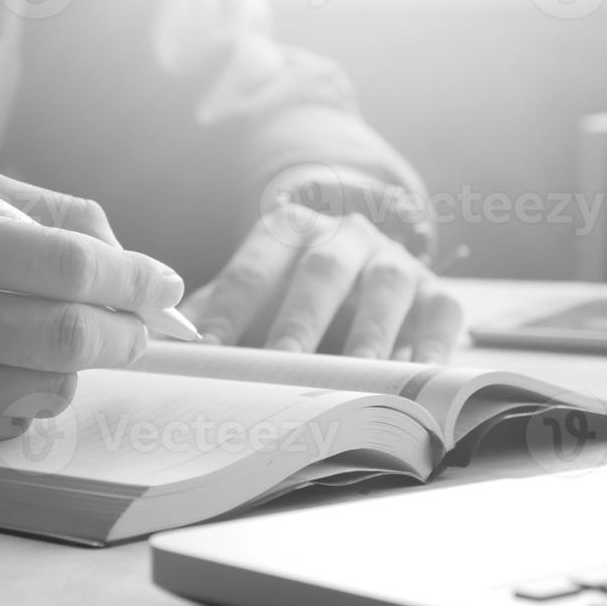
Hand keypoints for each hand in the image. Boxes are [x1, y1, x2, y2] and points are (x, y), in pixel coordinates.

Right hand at [0, 169, 182, 449]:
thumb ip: (15, 212)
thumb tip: (111, 245)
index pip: (61, 262)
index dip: (129, 273)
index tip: (162, 280)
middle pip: (66, 333)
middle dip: (125, 327)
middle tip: (145, 320)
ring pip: (47, 385)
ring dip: (81, 362)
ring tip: (70, 336)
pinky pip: (8, 421)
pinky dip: (34, 394)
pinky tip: (16, 368)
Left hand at [182, 202, 462, 363]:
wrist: (364, 273)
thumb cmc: (289, 294)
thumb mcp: (249, 295)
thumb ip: (210, 314)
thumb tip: (166, 351)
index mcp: (289, 229)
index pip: (253, 267)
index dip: (229, 310)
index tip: (210, 353)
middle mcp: (345, 235)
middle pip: (321, 271)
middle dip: (299, 320)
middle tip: (282, 364)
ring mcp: (395, 260)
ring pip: (386, 286)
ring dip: (369, 334)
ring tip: (356, 376)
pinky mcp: (436, 292)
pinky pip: (440, 314)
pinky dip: (431, 345)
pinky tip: (415, 376)